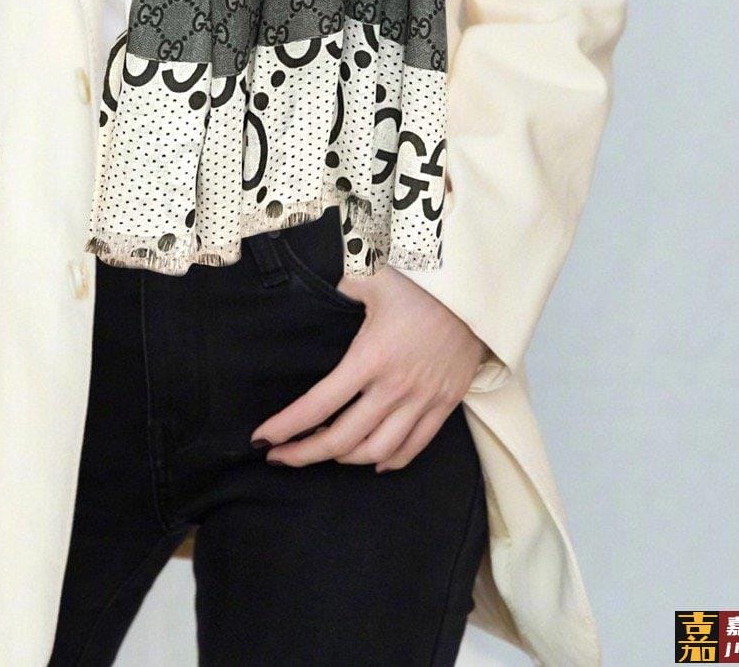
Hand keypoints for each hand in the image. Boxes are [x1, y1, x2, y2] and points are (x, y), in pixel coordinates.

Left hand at [249, 266, 488, 470]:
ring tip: (322, 452)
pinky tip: (372, 461)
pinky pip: (414, 448)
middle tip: (280, 458)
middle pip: (342, 440)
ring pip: (377, 452)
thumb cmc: (420, 283)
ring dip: (344, 459)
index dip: (287, 427)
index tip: (262, 439)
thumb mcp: (370, 276)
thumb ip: (338, 287)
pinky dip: (390, 461)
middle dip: (305, 454)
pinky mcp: (444, 406)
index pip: (318, 405)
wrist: (475, 293)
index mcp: (370, 357)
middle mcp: (394, 387)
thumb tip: (313, 286)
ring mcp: (422, 401)